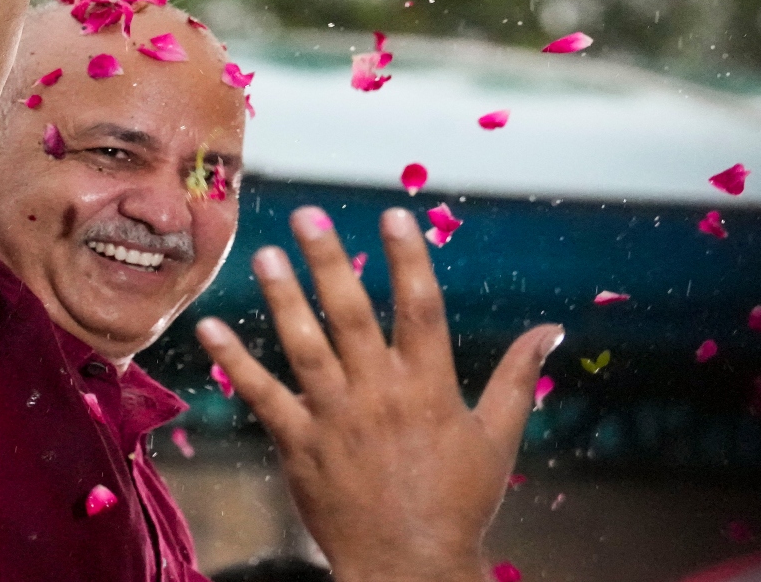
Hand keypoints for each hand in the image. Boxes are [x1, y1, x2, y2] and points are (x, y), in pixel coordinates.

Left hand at [196, 207, 564, 581]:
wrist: (409, 566)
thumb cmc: (458, 502)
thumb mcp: (499, 438)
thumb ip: (515, 377)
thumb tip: (551, 330)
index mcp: (429, 387)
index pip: (421, 307)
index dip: (407, 257)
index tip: (392, 214)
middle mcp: (378, 393)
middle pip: (352, 314)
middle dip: (329, 261)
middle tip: (307, 216)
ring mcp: (334, 417)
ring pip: (304, 346)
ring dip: (283, 298)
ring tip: (264, 255)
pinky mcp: (298, 443)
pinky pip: (262, 396)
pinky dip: (234, 362)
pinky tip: (208, 328)